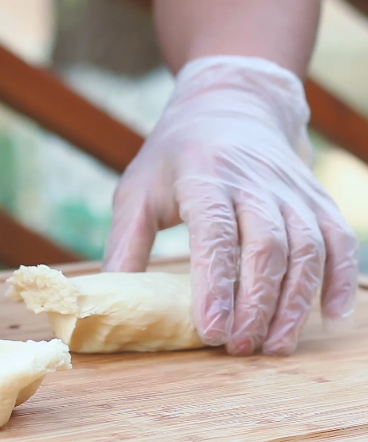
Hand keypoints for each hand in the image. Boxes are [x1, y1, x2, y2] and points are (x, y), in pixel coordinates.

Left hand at [103, 56, 358, 355]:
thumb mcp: (138, 189)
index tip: (212, 330)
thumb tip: (112, 298)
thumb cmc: (174, 157)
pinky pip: (339, 240)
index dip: (216, 285)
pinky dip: (341, 278)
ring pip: (307, 249)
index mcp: (204, 177)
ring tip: (275, 345)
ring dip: (296, 302)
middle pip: (267, 247)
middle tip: (240, 348)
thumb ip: (126, 242)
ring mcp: (291, 189)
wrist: (229, 106)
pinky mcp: (316, 198)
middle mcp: (254, 181)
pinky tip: (333, 314)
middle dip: (256, 304)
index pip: (215, 235)